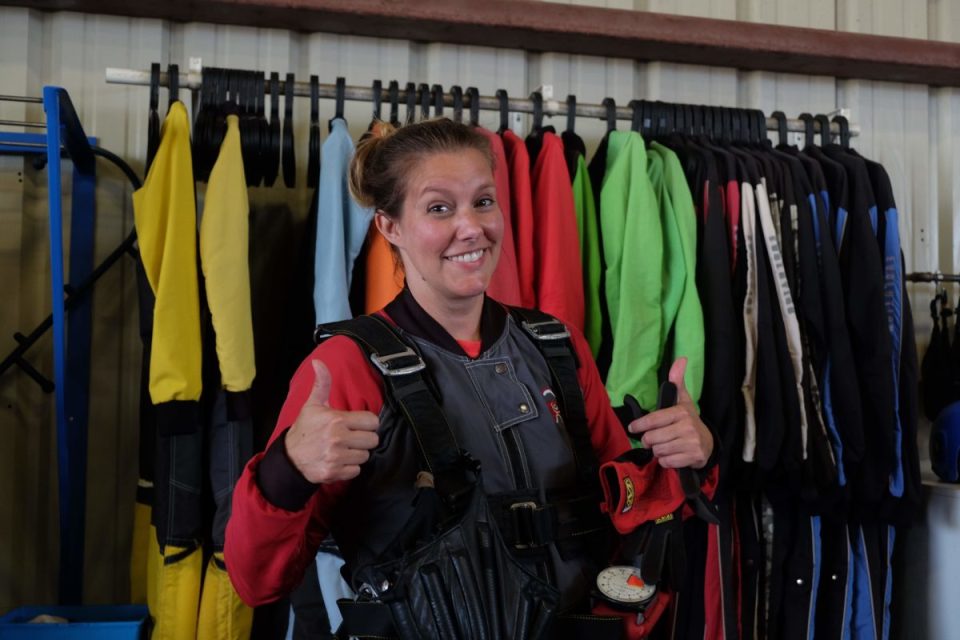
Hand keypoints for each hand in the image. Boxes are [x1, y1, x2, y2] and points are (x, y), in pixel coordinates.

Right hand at [285, 360, 379, 483]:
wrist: (289, 457)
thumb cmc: (304, 429)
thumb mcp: (313, 404)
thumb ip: (322, 383)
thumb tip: (318, 362)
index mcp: (337, 420)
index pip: (372, 421)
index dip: (367, 423)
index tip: (359, 425)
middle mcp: (338, 438)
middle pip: (373, 440)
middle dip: (364, 439)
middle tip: (352, 438)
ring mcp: (336, 457)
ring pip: (365, 456)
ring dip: (357, 454)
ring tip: (345, 449)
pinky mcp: (334, 472)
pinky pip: (356, 471)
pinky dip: (350, 468)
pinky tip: (340, 460)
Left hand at [627, 358, 713, 468]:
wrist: (708, 443)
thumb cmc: (688, 421)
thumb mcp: (683, 400)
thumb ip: (677, 380)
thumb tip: (681, 358)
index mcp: (681, 412)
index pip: (653, 420)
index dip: (640, 425)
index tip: (633, 428)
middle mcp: (687, 427)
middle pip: (652, 438)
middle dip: (649, 440)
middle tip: (653, 439)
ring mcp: (691, 443)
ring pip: (658, 451)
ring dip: (658, 451)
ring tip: (665, 445)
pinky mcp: (692, 457)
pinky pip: (666, 462)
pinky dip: (665, 461)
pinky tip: (672, 454)